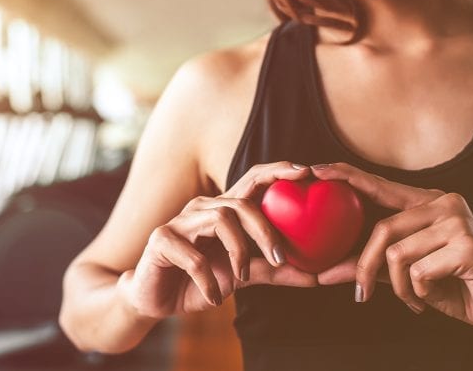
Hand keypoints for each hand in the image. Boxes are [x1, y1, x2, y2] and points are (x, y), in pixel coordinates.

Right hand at [119, 162, 317, 318]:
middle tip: (281, 257)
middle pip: (239, 202)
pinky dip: (209, 281)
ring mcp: (180, 222)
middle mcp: (202, 209)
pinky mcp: (161, 240)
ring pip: (220, 219)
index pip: (252, 182)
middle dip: (264, 228)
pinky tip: (214, 297)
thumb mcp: (241, 278)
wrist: (155, 301)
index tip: (306, 174)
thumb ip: (273, 272)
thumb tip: (316, 276)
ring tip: (241, 279)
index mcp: (222, 212)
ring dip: (238, 252)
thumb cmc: (199, 283)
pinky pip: (193, 256)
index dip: (277, 172)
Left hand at [312, 162, 472, 335]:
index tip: (317, 169)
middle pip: (383, 229)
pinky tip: (436, 297)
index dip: (348, 176)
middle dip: (365, 266)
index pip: (381, 186)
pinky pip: (419, 272)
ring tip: (415, 298)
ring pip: (398, 254)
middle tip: (360, 293)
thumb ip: (370, 265)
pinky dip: (419, 292)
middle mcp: (444, 203)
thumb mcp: (406, 273)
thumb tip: (323, 272)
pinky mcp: (468, 245)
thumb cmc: (453, 286)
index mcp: (428, 203)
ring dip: (400, 287)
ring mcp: (459, 221)